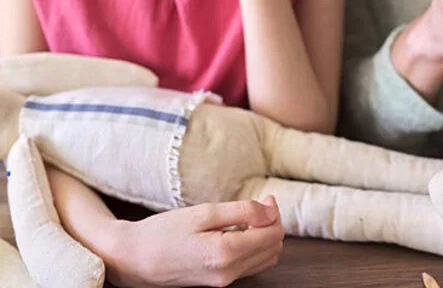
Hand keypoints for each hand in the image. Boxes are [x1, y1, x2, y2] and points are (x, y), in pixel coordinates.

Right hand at [108, 198, 283, 287]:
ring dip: (265, 237)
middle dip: (272, 225)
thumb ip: (243, 212)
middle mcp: (229, 273)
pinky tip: (240, 234)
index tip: (266, 198)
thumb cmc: (164, 232)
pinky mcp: (218, 283)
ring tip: (249, 219)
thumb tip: (271, 210)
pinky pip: (250, 266)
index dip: (274, 214)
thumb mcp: (204, 213)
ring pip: (265, 259)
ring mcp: (224, 281)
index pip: (273, 234)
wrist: (133, 259)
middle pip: (273, 247)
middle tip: (260, 206)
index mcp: (227, 253)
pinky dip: (254, 248)